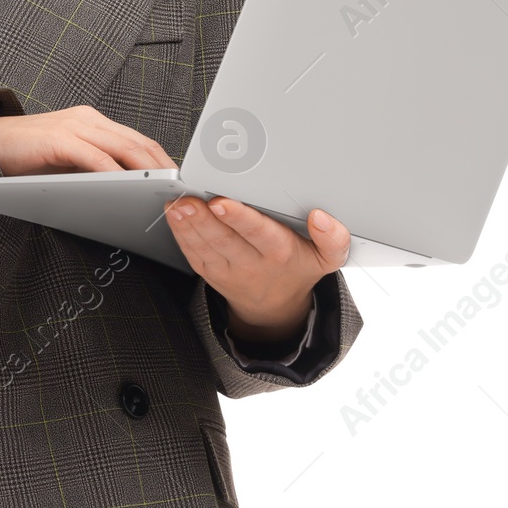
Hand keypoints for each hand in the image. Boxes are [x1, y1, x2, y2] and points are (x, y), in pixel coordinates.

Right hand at [0, 104, 175, 176]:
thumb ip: (93, 169)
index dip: (162, 160)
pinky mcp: (59, 139)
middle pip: (139, 143)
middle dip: (164, 167)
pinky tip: (126, 189)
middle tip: (180, 190)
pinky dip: (115, 174)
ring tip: (163, 190)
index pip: (139, 140)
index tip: (178, 181)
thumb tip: (126, 192)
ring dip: (148, 171)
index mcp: (93, 123)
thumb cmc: (26, 156)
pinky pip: (95, 157)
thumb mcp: (68, 162)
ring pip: (123, 148)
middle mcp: (88, 120)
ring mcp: (74, 126)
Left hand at [163, 195, 350, 343]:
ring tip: (176, 205)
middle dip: (205, 220)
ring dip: (188, 225)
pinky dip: (181, 235)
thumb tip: (321, 217)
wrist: (276, 307)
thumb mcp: (327, 259)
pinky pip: (193, 254)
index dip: (239, 218)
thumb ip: (333, 238)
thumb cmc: (298, 269)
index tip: (222, 202)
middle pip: (225, 239)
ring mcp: (229, 270)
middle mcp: (253, 263)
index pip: (259, 233)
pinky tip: (173, 216)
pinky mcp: (211, 273)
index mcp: (281, 253)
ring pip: (205, 247)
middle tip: (188, 201)